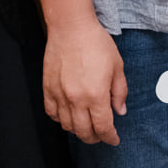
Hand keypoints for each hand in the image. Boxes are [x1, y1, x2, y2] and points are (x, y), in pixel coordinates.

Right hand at [42, 17, 127, 144]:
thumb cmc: (95, 43)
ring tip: (86, 127)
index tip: (114, 139)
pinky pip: (52, 113)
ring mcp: (60, 95)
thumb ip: (119, 92)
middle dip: (95, 138)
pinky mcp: (48, 89)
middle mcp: (76, 99)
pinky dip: (60, 120)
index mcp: (96, 94)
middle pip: (84, 132)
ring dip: (78, 131)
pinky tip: (68, 116)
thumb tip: (120, 111)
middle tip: (102, 135)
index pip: (103, 127)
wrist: (71, 27)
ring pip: (67, 126)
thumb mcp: (117, 66)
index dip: (110, 137)